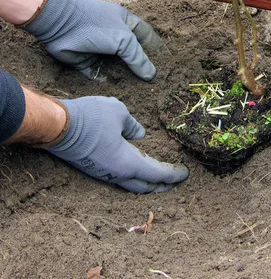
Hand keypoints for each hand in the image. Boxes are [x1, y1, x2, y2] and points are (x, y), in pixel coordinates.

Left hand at [25, 0, 164, 80]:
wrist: (61, 25)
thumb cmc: (96, 24)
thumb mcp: (124, 39)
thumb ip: (138, 58)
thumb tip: (151, 75)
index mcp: (125, 23)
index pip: (146, 37)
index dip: (156, 49)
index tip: (166, 64)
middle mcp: (113, 35)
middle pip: (131, 54)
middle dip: (140, 67)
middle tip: (153, 84)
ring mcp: (100, 49)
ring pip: (116, 66)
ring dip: (124, 77)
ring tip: (138, 92)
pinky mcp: (86, 62)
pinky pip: (99, 74)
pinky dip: (106, 82)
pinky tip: (116, 92)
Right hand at [45, 96, 188, 192]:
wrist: (57, 126)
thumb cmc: (91, 118)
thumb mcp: (119, 112)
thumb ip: (133, 125)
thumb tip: (139, 134)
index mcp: (127, 163)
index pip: (156, 173)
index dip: (172, 174)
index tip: (185, 173)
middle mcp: (116, 174)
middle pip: (144, 185)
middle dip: (161, 185)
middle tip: (173, 182)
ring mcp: (102, 174)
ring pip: (129, 184)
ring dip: (145, 182)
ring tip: (155, 179)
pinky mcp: (92, 168)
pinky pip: (118, 178)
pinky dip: (131, 177)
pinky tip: (132, 168)